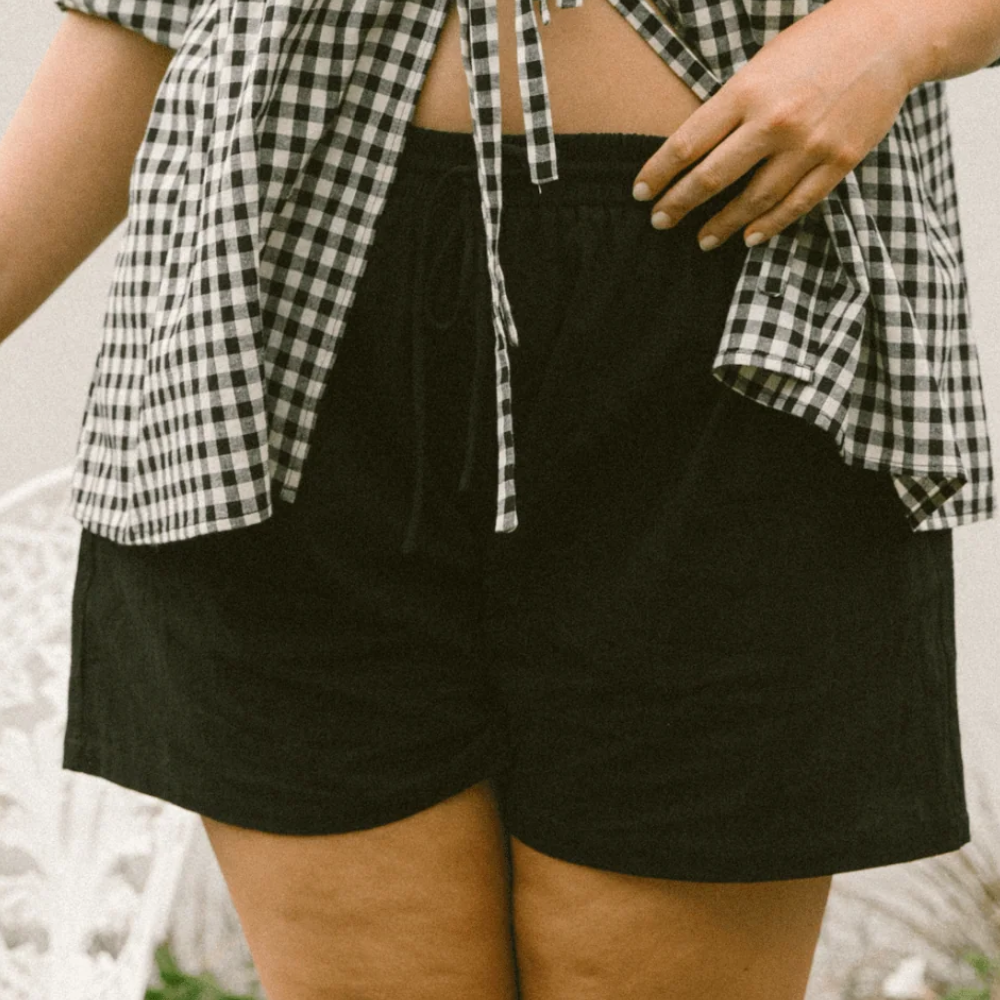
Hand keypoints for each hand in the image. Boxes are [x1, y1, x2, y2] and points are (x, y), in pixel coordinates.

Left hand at [630, 0, 919, 250]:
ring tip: (702, 240)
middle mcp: (774, 121)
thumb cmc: (816, 45)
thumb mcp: (762, 64)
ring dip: (722, 225)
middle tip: (659, 222)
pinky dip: (769, 225)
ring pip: (752, 200)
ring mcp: (808, 145)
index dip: (659, 173)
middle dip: (679, 204)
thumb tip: (693, 151)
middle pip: (711, 177)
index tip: (641, 193)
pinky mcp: (838, 161)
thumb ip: (731, 106)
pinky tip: (748, 237)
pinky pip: (796, 204)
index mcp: (748, 90)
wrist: (889, 34)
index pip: (687, 143)